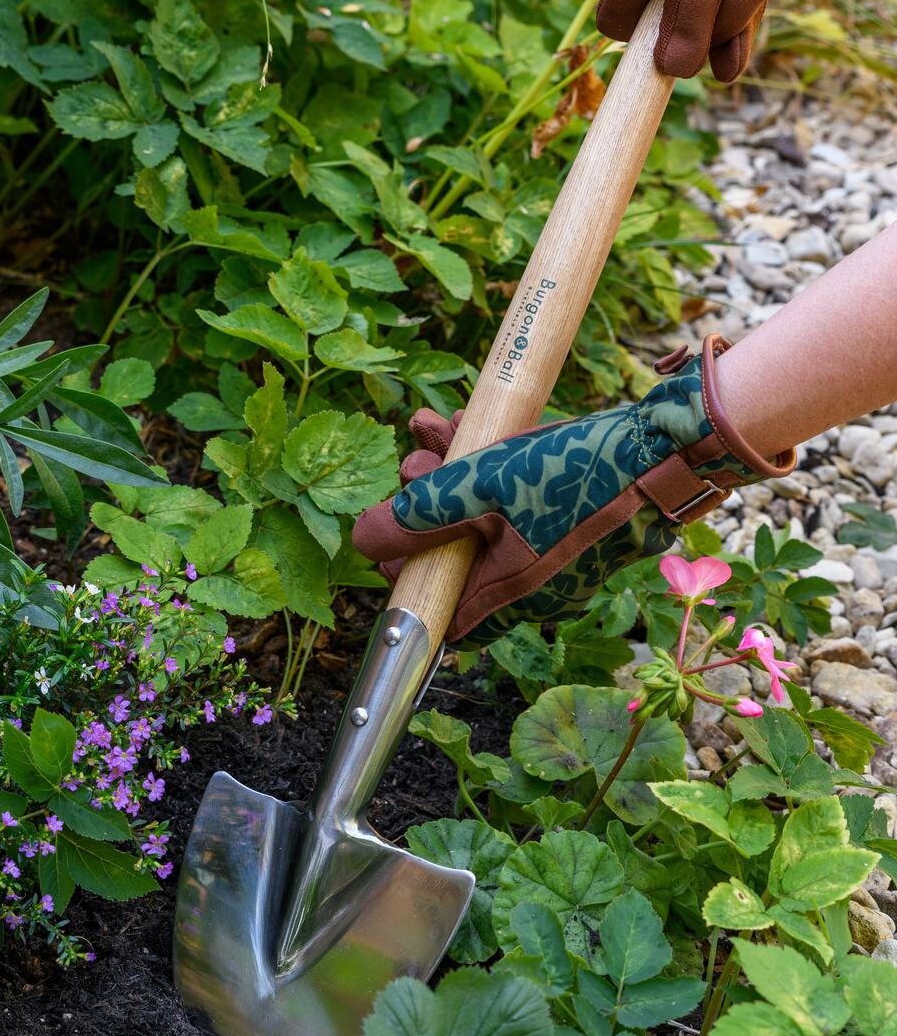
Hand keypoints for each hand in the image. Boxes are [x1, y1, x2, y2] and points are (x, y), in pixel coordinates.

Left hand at [354, 337, 794, 647]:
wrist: (670, 448)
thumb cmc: (582, 473)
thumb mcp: (490, 482)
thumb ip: (426, 510)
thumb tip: (365, 536)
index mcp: (511, 590)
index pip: (442, 612)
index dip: (406, 579)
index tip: (385, 541)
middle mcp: (531, 582)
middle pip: (457, 555)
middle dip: (423, 507)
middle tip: (409, 468)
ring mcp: (552, 550)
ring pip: (483, 517)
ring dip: (448, 474)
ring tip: (428, 432)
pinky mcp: (570, 517)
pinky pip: (514, 499)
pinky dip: (486, 465)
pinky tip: (461, 422)